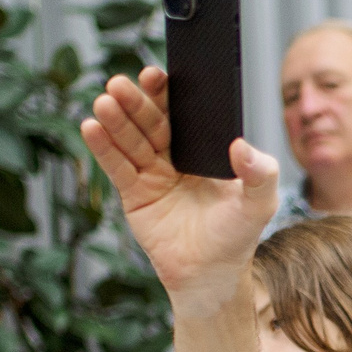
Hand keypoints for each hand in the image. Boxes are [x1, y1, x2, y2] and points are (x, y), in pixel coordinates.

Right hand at [79, 68, 280, 317]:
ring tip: (103, 102)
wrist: (211, 276)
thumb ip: (261, 173)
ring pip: (130, 140)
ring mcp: (151, 173)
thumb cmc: (237, 237)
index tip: (156, 76)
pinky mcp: (133, 194)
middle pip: (150, 121)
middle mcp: (174, 156)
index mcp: (203, 149)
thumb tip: (241, 146)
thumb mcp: (260, 203)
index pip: (182, 114)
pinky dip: (103, 147)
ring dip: (115, 120)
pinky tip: (91, 128)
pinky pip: (116, 167)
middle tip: (119, 83)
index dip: (167, 94)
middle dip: (135, 102)